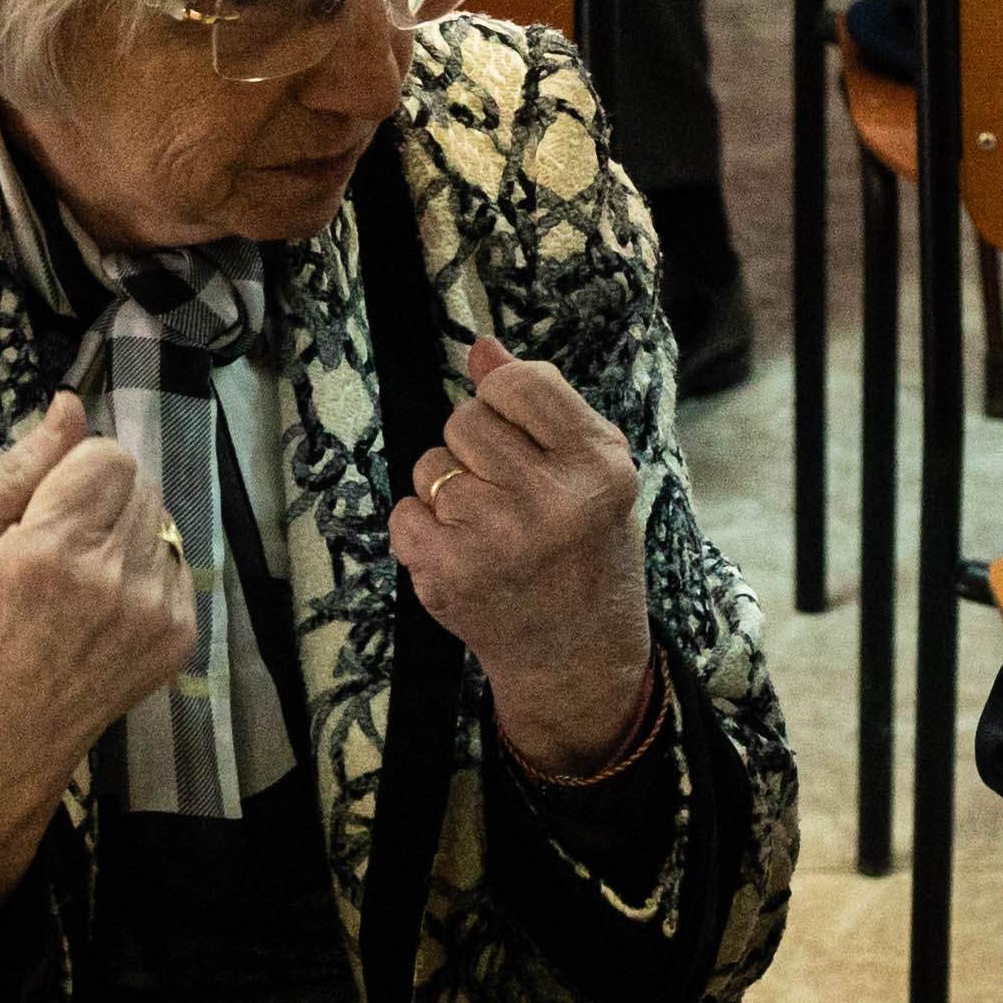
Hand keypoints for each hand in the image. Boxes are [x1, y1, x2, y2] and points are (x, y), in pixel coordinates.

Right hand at [0, 397, 198, 912]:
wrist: (4, 736)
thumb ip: (20, 468)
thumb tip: (70, 405)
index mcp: (54, 547)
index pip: (109, 455)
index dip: (80, 465)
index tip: (53, 498)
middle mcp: (115, 575)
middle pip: (140, 482)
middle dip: (102, 495)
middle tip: (63, 539)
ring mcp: (156, 609)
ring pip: (162, 520)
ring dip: (127, 530)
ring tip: (84, 574)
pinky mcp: (180, 636)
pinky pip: (179, 564)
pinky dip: (148, 570)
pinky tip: (107, 603)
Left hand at [390, 335, 657, 771]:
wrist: (576, 655)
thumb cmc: (588, 551)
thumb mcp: (595, 472)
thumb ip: (543, 404)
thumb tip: (480, 348)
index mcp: (598, 466)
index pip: (519, 382)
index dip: (506, 401)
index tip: (520, 433)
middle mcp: (549, 500)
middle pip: (465, 421)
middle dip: (476, 449)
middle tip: (508, 492)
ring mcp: (494, 540)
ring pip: (430, 466)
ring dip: (448, 490)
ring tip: (488, 527)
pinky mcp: (447, 575)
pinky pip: (404, 513)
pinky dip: (423, 530)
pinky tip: (463, 553)